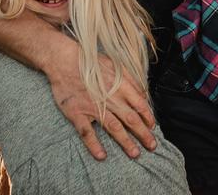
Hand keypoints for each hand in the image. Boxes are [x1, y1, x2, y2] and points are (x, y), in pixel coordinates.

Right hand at [46, 41, 155, 160]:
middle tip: (152, 146)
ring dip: (125, 142)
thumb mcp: (115, 64)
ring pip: (113, 128)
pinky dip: (94, 145)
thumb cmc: (91, 63)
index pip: (140, 104)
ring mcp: (93, 107)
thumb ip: (130, 79)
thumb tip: (143, 93)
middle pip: (131, 119)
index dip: (148, 117)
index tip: (153, 127)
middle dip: (143, 133)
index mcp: (120, 86)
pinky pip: (87, 132)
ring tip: (135, 153)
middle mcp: (110, 99)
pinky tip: (102, 156)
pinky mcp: (78, 114)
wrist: (64, 62)